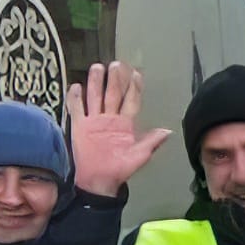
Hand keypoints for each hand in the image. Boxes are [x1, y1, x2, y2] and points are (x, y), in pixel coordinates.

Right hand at [69, 61, 165, 194]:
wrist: (99, 180)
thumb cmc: (120, 168)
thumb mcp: (139, 156)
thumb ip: (151, 142)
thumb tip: (168, 131)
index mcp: (125, 123)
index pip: (130, 101)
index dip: (134, 88)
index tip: (136, 73)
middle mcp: (109, 118)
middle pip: (112, 94)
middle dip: (115, 80)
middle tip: (116, 64)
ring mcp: (94, 121)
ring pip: (95, 97)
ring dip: (96, 83)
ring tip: (97, 67)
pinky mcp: (80, 126)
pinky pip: (77, 109)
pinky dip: (75, 98)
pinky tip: (76, 86)